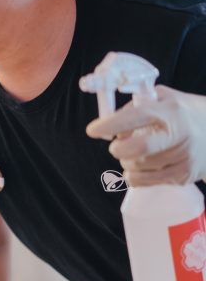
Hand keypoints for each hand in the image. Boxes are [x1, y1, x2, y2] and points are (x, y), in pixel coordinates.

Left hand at [86, 85, 205, 185]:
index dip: (110, 125)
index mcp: (172, 112)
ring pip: (137, 168)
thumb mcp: (168, 99)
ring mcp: (183, 158)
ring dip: (127, 162)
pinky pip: (144, 182)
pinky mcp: (183, 176)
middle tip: (117, 146)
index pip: (136, 117)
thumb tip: (109, 119)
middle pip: (137, 150)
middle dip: (118, 149)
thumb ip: (139, 105)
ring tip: (135, 154)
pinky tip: (139, 167)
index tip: (92, 130)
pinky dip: (134, 176)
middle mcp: (179, 136)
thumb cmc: (187, 114)